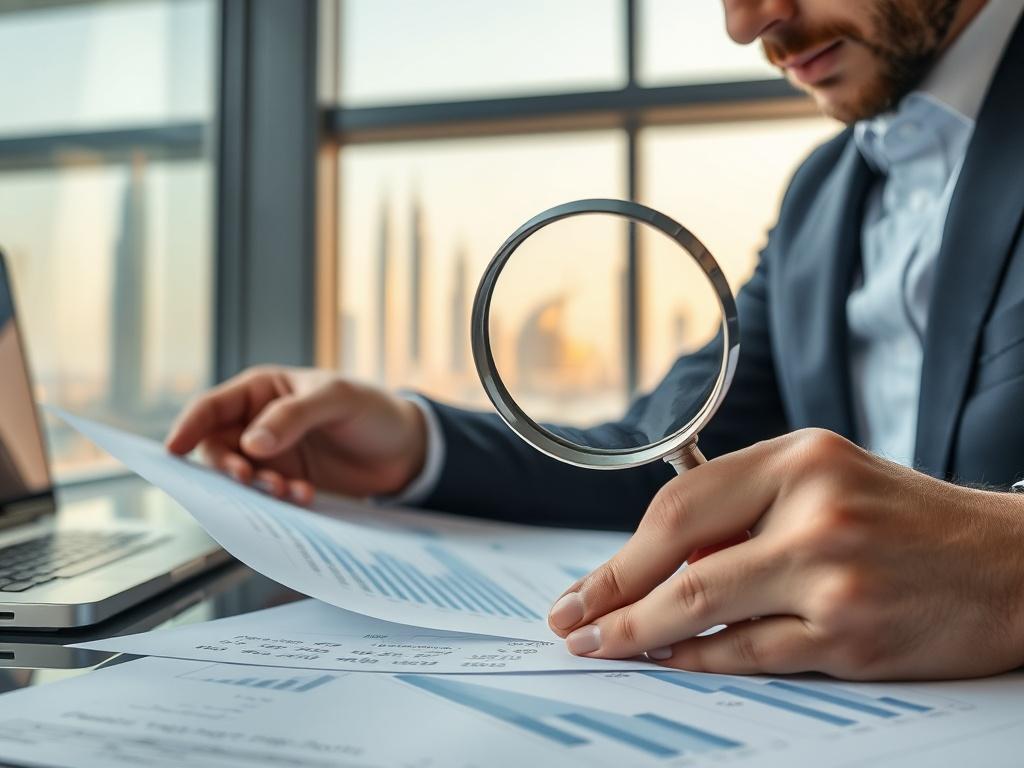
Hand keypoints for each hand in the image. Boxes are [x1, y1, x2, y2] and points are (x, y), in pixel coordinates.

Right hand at [165, 366, 427, 502]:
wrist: (407, 448)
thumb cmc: (372, 409)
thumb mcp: (336, 400)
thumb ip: (293, 417)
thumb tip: (251, 443)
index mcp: (262, 389)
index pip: (212, 407)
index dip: (188, 426)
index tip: (174, 450)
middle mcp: (259, 422)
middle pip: (217, 447)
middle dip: (229, 466)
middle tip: (250, 479)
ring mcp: (273, 454)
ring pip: (240, 475)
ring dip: (255, 487)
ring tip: (288, 491)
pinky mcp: (288, 481)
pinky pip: (266, 495)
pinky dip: (278, 500)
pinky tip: (304, 497)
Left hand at [547, 429, 1023, 679]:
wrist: (1011, 566)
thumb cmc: (907, 521)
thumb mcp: (825, 480)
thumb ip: (745, 509)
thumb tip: (659, 563)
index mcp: (798, 459)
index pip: (678, 506)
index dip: (621, 553)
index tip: (585, 586)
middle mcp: (813, 510)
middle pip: (679, 561)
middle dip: (612, 599)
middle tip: (572, 624)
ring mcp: (832, 576)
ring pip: (704, 609)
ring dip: (640, 635)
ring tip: (602, 647)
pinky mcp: (852, 634)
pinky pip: (751, 652)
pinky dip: (698, 658)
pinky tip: (666, 660)